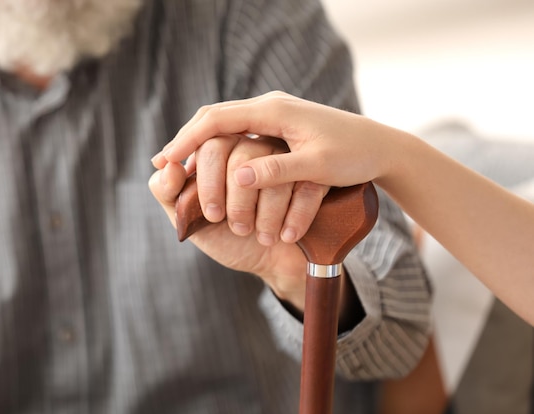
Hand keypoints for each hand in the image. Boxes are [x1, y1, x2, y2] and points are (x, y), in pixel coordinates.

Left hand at [149, 134, 327, 309]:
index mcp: (224, 152)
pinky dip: (293, 219)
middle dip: (237, 199)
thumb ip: (168, 193)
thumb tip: (166, 165)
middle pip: (244, 153)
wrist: (271, 262)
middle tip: (236, 227)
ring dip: (265, 213)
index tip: (211, 215)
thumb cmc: (228, 238)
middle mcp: (256, 148)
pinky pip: (305, 188)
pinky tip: (284, 237)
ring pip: (274, 172)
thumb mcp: (189, 220)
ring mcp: (287, 160)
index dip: (209, 182)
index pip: (212, 146)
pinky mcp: (315, 177)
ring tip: (261, 237)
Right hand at [154, 91, 394, 193]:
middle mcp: (269, 107)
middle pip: (215, 117)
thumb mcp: (316, 166)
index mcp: (274, 111)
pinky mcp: (278, 126)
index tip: (166, 161)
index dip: (188, 140)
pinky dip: (218, 145)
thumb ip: (276, 171)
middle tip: (163, 162)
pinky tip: (209, 161)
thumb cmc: (352, 155)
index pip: (218, 120)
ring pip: (224, 123)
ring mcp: (273, 114)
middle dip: (187, 139)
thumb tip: (235, 177)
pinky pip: (238, 131)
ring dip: (200, 142)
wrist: (379, 146)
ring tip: (177, 163)